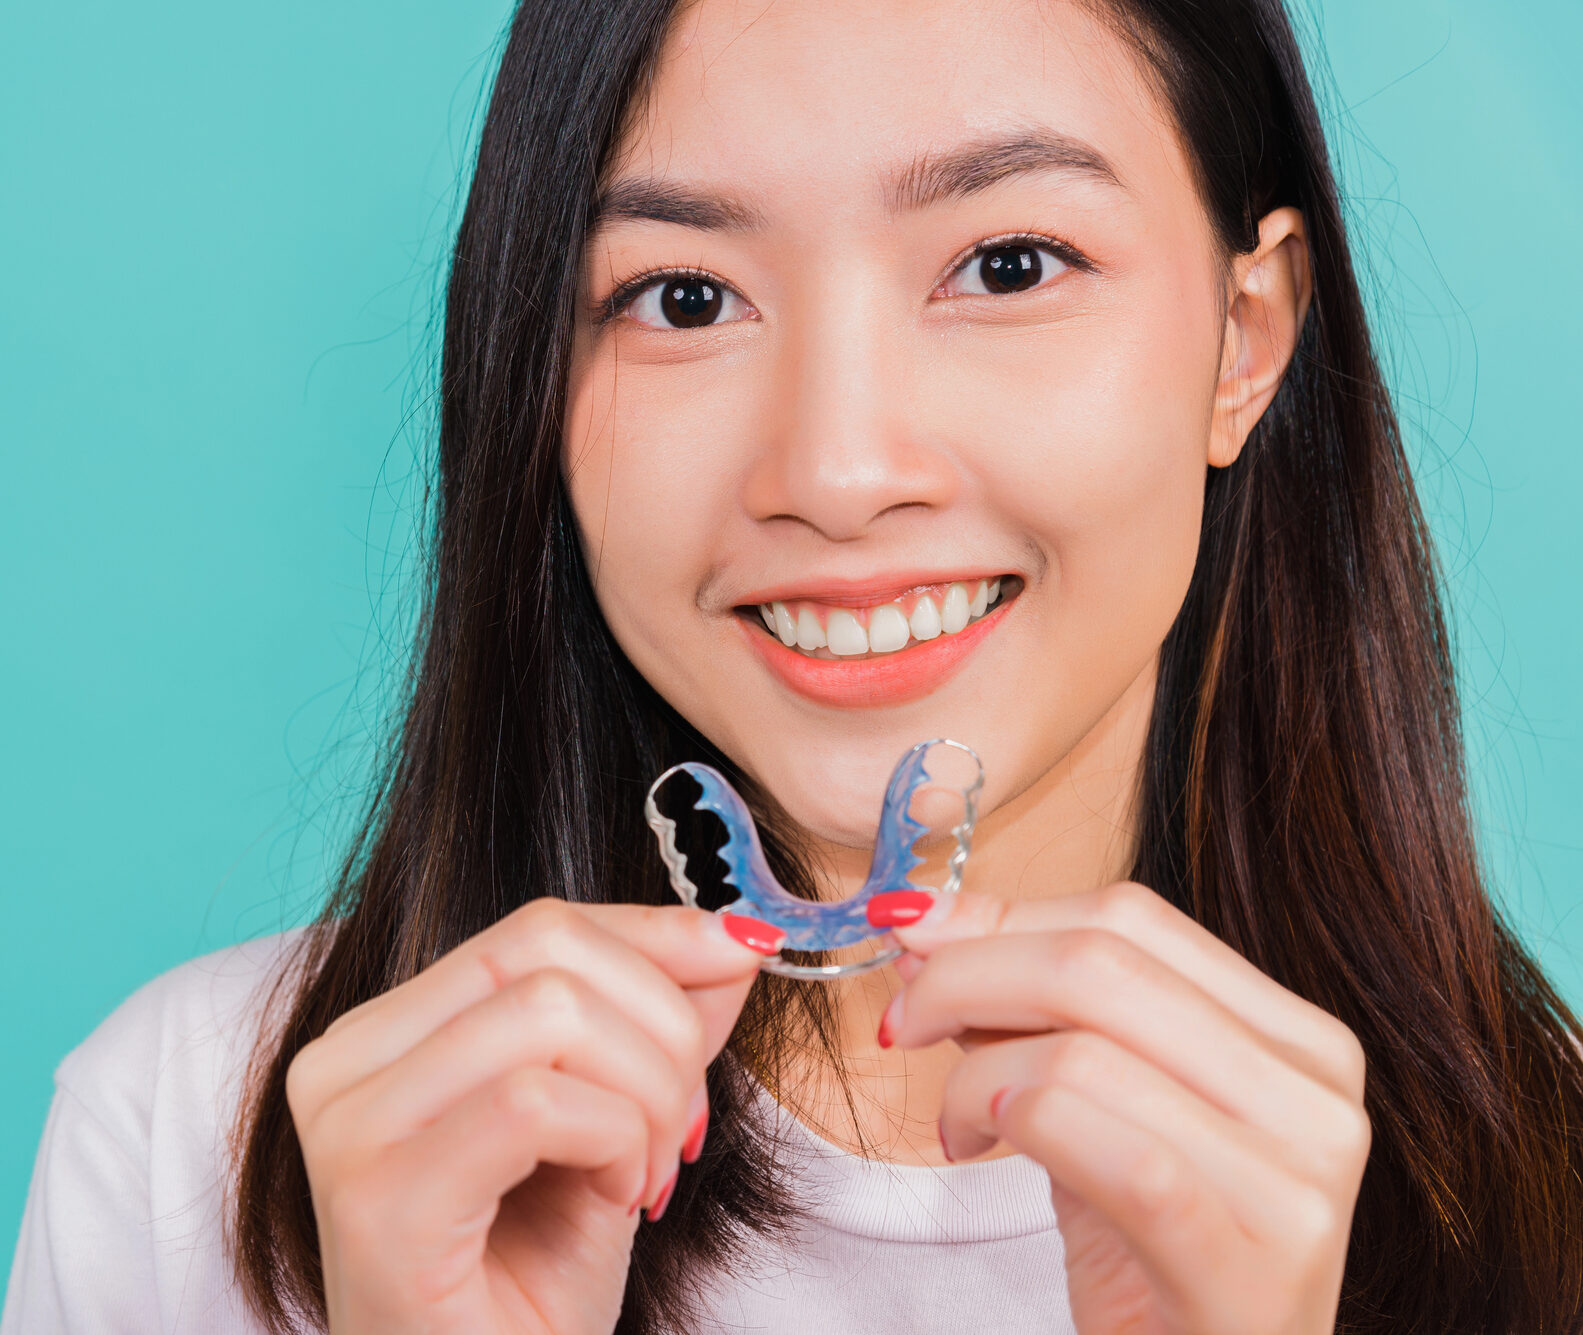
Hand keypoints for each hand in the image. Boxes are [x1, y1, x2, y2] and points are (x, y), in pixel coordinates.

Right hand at [284, 900, 770, 1334]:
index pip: (536, 926)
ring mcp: (348, 1126)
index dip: (655, 934)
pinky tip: (618, 1197)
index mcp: (388, 1031)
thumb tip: (734, 938)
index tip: (745, 957)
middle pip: (544, 950)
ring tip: (649, 1174)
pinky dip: (613, 1138)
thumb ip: (657, 1025)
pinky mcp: (376, 1198)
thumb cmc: (529, 1289)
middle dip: (662, 1025)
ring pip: (549, 1014)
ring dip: (647, 1092)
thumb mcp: (612, 1123)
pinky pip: (534, 1103)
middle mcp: (344, 1060)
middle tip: (686, 1126)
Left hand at [874, 883, 1369, 1334]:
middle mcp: (1317, 1092)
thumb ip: (1037, 1016)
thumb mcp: (1097, 1110)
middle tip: (903, 1019)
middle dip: (967, 973)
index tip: (914, 933)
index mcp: (1294, 1035)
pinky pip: (1120, 1156)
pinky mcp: (1257, 1261)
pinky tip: (978, 1146)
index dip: (1004, 914)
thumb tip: (928, 925)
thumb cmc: (1149, 1256)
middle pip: (1103, 963)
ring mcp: (1301, 1178)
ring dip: (977, 1075)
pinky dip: (1023, 1125)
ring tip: (955, 1124)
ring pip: (1086, 1051)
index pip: (1132, 918)